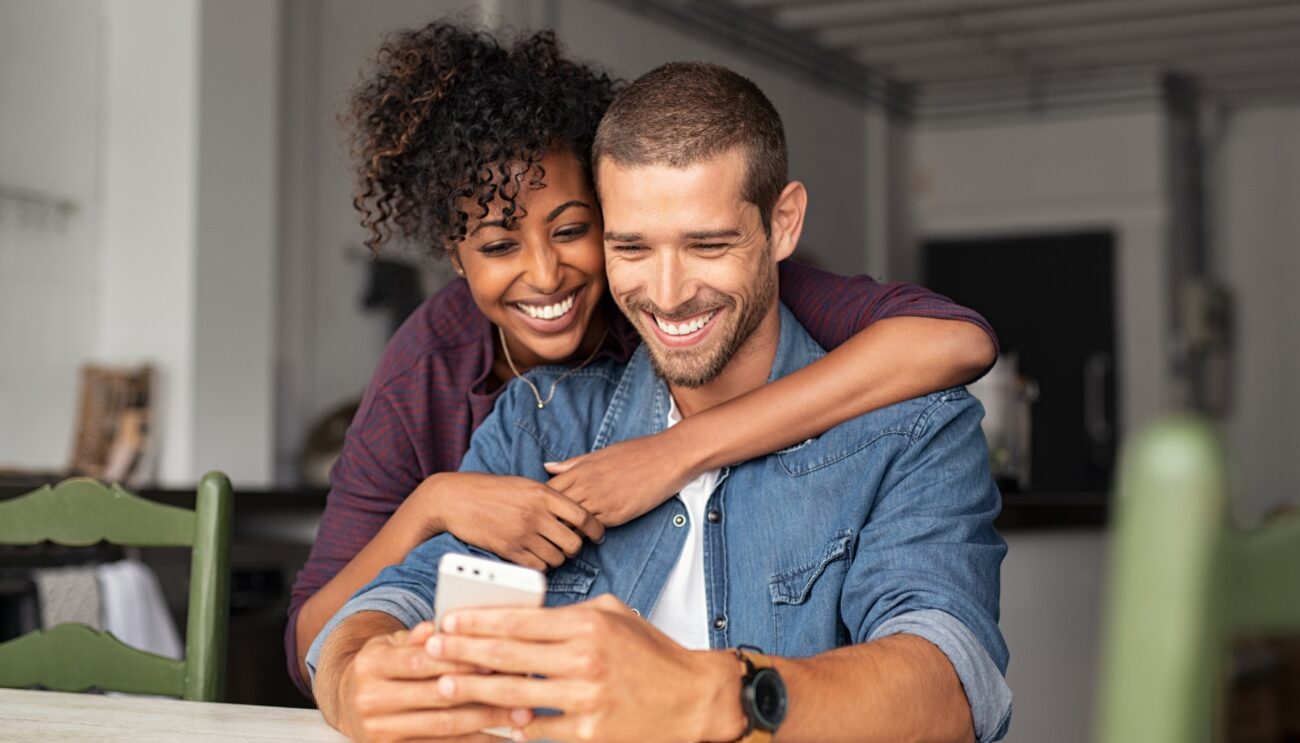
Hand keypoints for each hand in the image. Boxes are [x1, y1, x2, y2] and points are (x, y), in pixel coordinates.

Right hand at [333, 621, 530, 741]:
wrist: (344, 701)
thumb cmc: (381, 666)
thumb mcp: (391, 643)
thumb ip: (418, 636)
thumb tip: (439, 627)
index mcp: (372, 664)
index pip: (422, 661)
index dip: (460, 661)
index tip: (496, 659)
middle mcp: (370, 699)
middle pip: (437, 696)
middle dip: (482, 692)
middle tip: (520, 687)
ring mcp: (378, 730)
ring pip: (443, 726)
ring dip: (486, 721)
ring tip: (520, 715)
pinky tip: (499, 737)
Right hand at [411, 472, 604, 570]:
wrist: (456, 499)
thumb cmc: (491, 490)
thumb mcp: (525, 484)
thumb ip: (550, 497)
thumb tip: (575, 513)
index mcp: (543, 494)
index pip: (583, 516)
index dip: (596, 529)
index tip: (597, 535)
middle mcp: (536, 514)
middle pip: (574, 542)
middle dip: (574, 547)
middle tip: (567, 545)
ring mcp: (522, 534)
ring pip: (557, 558)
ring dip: (557, 557)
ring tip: (549, 550)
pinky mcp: (509, 551)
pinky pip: (538, 567)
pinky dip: (540, 565)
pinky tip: (534, 557)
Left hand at [425, 595, 746, 742]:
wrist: (695, 700)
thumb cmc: (654, 655)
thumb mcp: (615, 615)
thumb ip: (569, 613)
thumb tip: (523, 614)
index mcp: (588, 624)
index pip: (519, 620)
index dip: (478, 621)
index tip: (449, 621)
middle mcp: (585, 659)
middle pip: (508, 656)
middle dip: (463, 652)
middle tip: (432, 649)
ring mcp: (586, 700)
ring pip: (514, 695)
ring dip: (474, 690)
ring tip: (446, 684)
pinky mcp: (589, 735)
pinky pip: (538, 732)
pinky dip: (510, 727)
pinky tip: (488, 722)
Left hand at [544, 430, 699, 527]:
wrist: (668, 457)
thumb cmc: (636, 452)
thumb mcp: (601, 453)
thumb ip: (573, 464)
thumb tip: (547, 467)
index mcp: (581, 470)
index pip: (548, 491)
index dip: (542, 503)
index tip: (541, 510)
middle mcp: (587, 486)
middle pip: (555, 510)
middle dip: (549, 521)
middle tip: (546, 530)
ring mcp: (601, 502)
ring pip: (571, 523)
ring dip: (566, 531)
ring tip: (563, 538)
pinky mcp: (616, 515)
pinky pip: (593, 529)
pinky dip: (586, 534)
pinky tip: (586, 536)